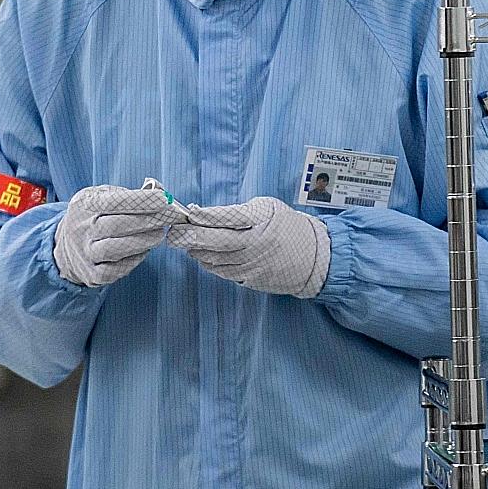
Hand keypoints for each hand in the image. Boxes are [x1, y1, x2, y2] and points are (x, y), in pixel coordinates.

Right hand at [52, 185, 186, 287]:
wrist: (65, 245)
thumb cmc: (93, 216)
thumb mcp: (101, 196)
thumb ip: (127, 195)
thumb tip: (160, 193)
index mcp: (85, 205)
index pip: (113, 202)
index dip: (140, 201)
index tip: (164, 199)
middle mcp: (81, 230)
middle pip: (117, 225)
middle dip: (149, 220)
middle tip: (171, 216)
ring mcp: (85, 254)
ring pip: (115, 249)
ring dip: (144, 241)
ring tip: (160, 233)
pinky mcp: (91, 274)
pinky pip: (114, 270)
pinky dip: (134, 260)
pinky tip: (145, 250)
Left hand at [168, 197, 329, 297]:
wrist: (314, 258)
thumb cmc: (287, 226)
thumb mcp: (268, 208)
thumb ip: (240, 211)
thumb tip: (204, 214)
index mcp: (262, 220)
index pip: (228, 217)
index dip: (206, 215)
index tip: (190, 212)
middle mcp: (257, 243)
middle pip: (217, 241)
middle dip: (191, 236)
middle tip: (174, 233)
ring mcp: (254, 264)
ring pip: (216, 259)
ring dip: (197, 251)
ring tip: (185, 242)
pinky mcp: (252, 280)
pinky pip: (224, 272)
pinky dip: (209, 264)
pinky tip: (202, 256)